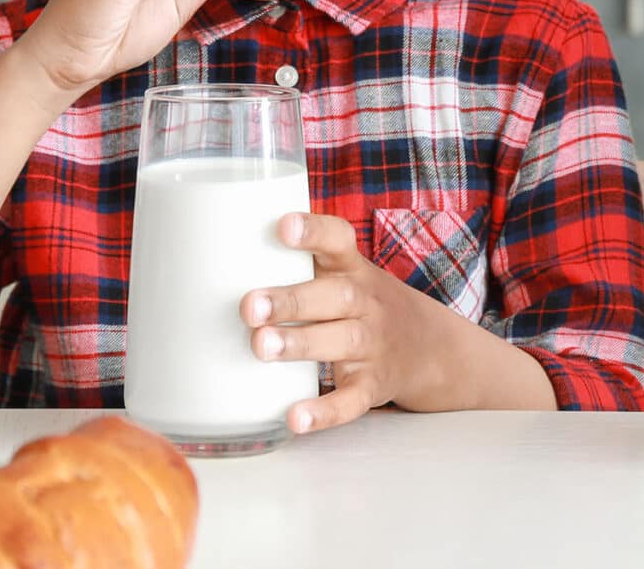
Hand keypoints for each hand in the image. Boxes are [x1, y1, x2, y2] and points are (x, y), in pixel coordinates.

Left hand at [242, 213, 466, 434]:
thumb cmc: (362, 304)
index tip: (282, 226)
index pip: (339, 240)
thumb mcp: (344, 275)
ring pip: (342, 342)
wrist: (428, 346)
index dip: (313, 232)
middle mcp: (367, 302)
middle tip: (249, 306)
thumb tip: (215, 258)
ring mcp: (373, 345)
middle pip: (335, 296)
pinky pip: (351, 400)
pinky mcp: (373, 385)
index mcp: (353, 269)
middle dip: (291, 301)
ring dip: (300, 345)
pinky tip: (295, 417)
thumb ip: (297, 266)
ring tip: (261, 346)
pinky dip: (324, 411)